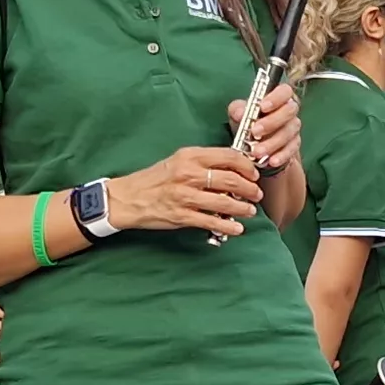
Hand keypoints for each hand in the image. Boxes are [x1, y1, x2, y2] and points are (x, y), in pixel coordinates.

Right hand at [111, 148, 266, 237]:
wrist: (128, 198)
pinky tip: (236, 228)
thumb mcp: (178, 161)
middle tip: (256, 194)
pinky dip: (227, 226)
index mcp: (190, 156)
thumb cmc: (154, 179)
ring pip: (224, 202)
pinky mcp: (181, 215)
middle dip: (250, 189)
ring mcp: (185, 196)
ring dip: (242, 208)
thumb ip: (203, 163)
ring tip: (250, 211)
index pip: (228, 156)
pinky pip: (211, 221)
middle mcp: (188, 174)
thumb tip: (231, 169)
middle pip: (231, 180)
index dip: (246, 166)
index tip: (253, 174)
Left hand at [228, 80, 301, 173]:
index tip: (262, 107)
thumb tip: (240, 113)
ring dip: (272, 143)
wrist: (253, 146)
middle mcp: (289, 111)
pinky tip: (271, 161)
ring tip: (256, 151)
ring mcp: (293, 128)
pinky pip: (291, 150)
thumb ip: (238, 110)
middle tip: (255, 132)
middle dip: (272, 122)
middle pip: (289, 111)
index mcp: (278, 98)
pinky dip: (281, 156)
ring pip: (289, 133)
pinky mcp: (294, 146)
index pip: (284, 91)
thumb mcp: (238, 114)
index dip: (276, 98)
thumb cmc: (247, 123)